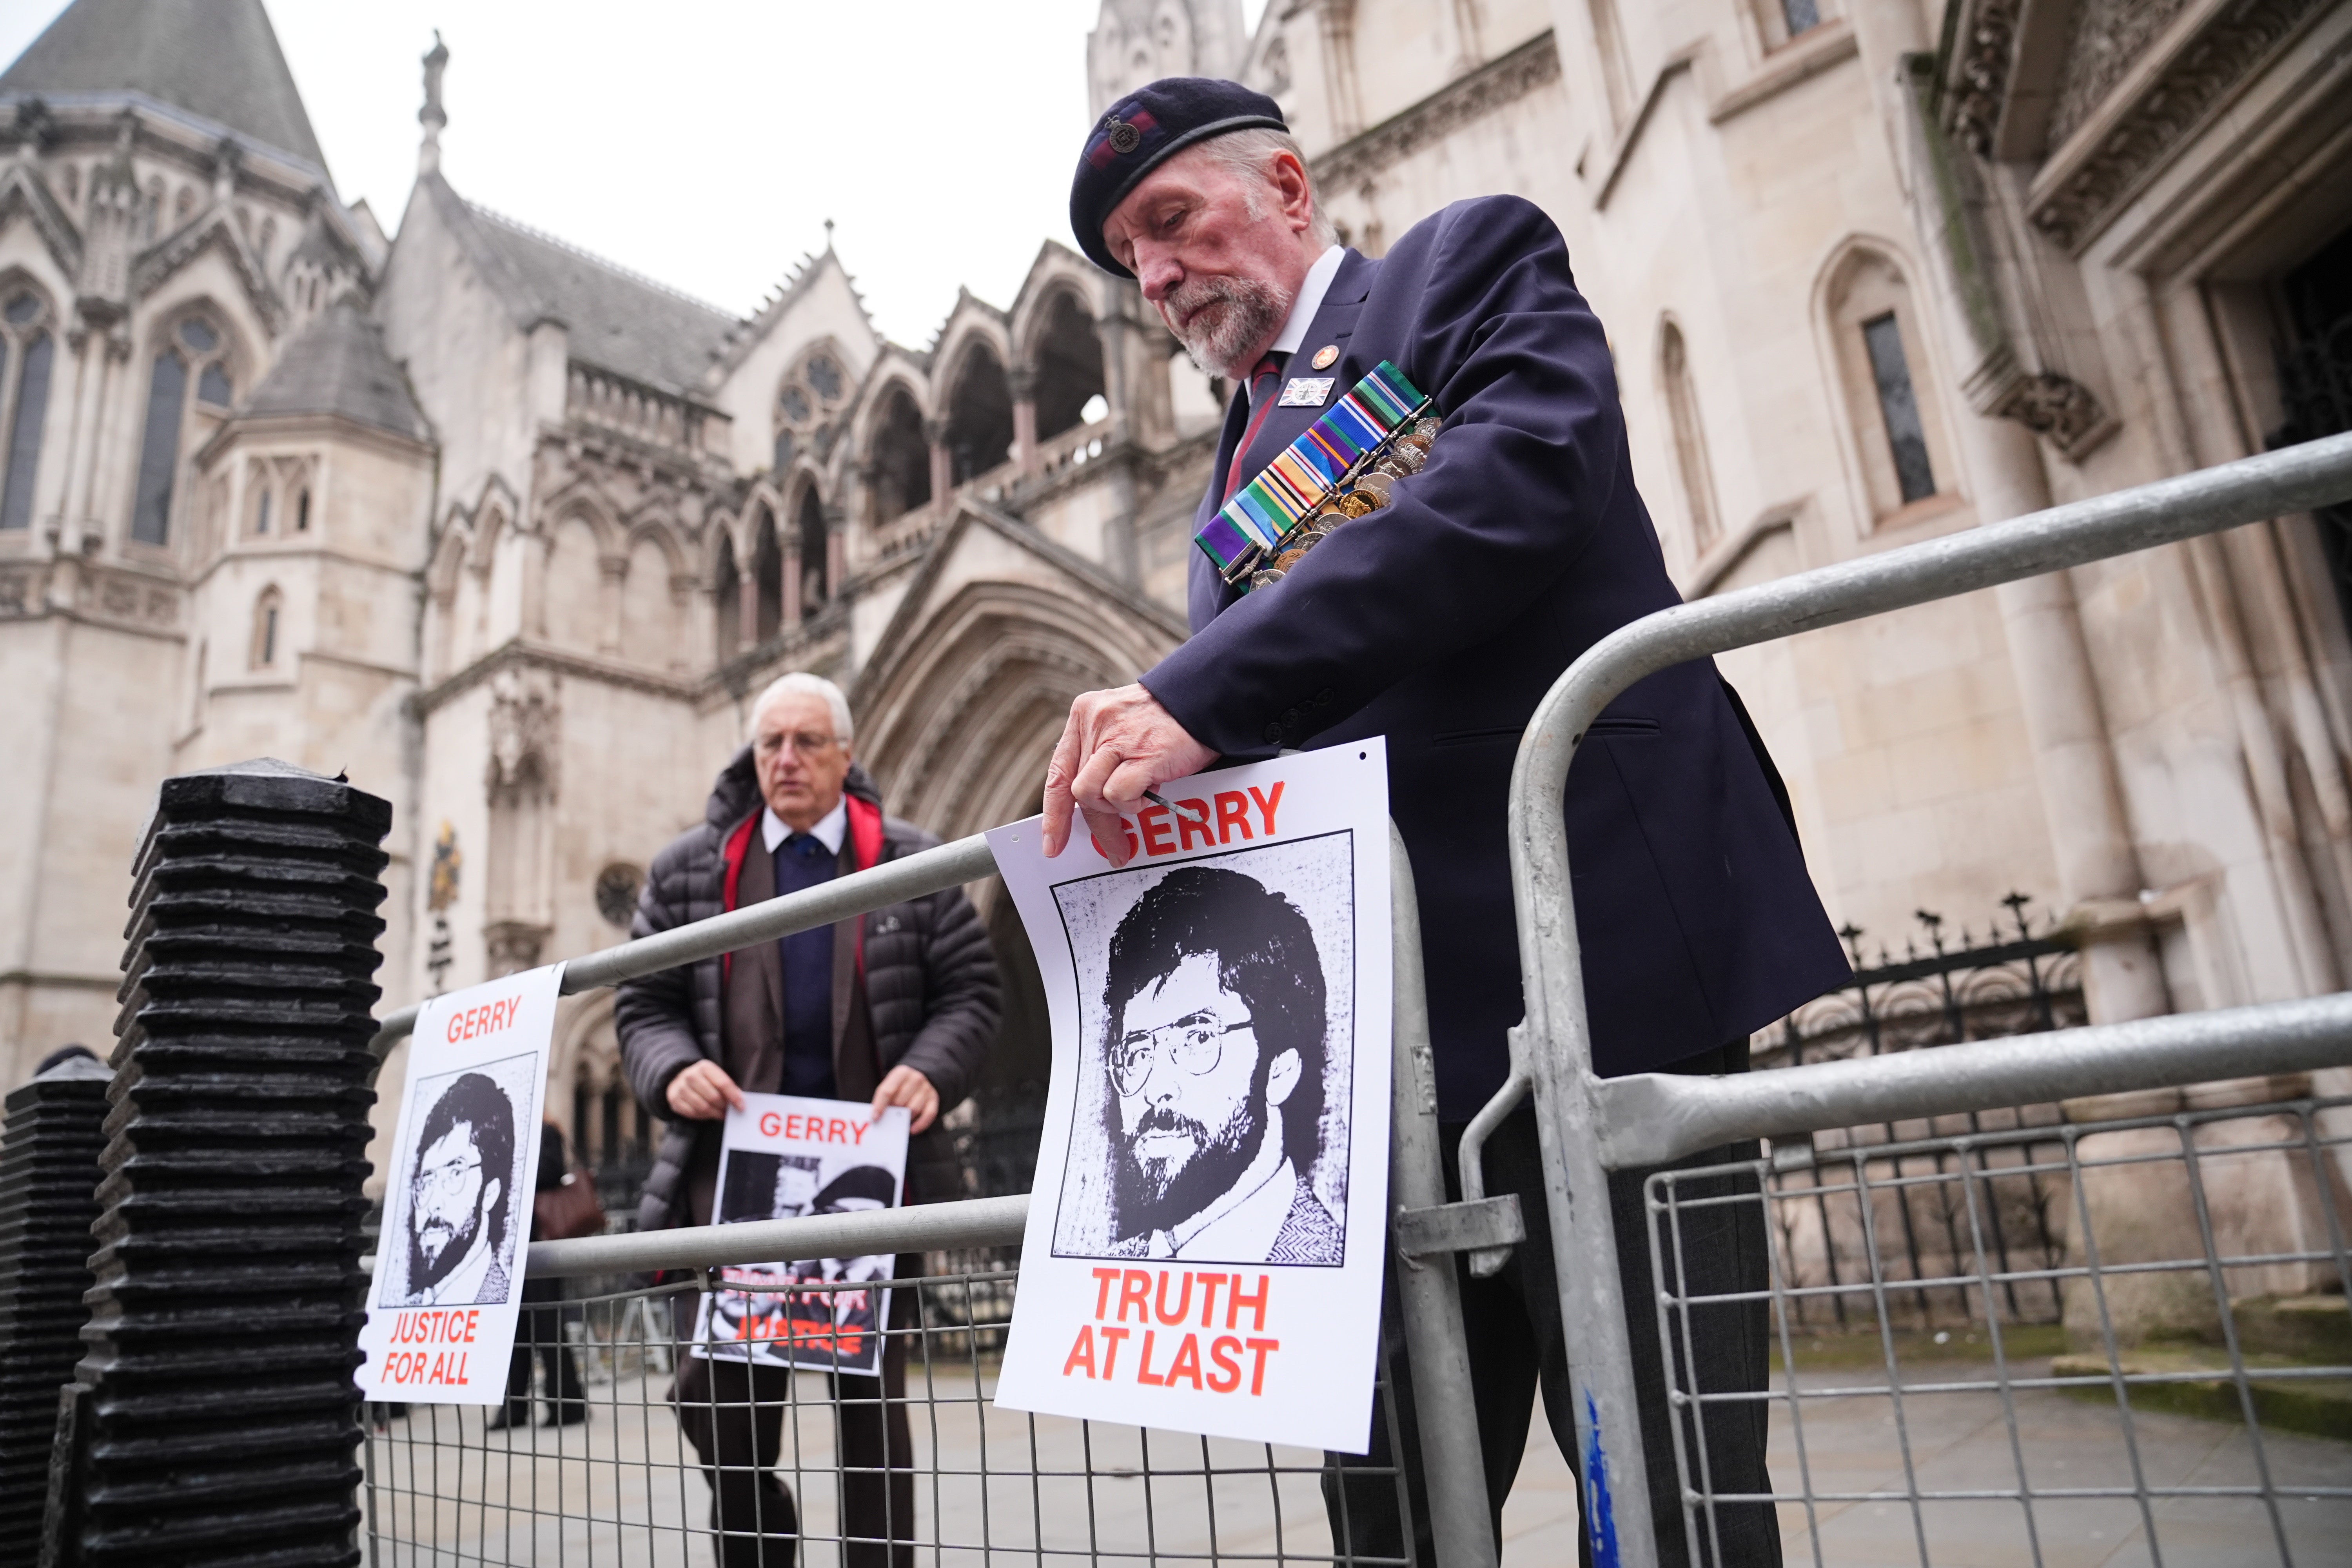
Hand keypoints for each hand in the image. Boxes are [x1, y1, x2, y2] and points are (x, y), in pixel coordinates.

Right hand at [665, 1060, 744, 1119]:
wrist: (679, 1078)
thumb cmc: (704, 1079)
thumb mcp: (716, 1076)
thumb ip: (728, 1086)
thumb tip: (740, 1102)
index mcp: (705, 1067)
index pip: (723, 1083)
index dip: (734, 1097)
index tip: (741, 1107)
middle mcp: (691, 1076)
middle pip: (714, 1097)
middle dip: (724, 1106)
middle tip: (728, 1110)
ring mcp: (681, 1088)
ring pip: (703, 1107)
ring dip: (715, 1113)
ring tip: (721, 1114)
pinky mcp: (675, 1100)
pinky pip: (693, 1113)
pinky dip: (704, 1116)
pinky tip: (709, 1114)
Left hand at [871, 1065, 939, 1133]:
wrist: (919, 1076)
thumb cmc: (901, 1084)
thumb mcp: (891, 1083)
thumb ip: (884, 1096)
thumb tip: (877, 1116)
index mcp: (902, 1073)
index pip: (887, 1091)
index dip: (880, 1106)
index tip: (875, 1118)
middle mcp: (916, 1079)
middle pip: (900, 1102)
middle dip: (892, 1112)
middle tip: (888, 1117)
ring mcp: (927, 1089)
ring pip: (913, 1109)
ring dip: (904, 1118)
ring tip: (899, 1121)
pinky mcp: (934, 1099)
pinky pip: (928, 1115)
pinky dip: (919, 1125)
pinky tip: (911, 1129)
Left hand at [1042, 683, 1216, 865]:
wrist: (1206, 697)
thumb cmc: (1167, 720)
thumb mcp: (1121, 728)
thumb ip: (1101, 758)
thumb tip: (1092, 805)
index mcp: (1085, 714)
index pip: (1058, 771)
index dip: (1054, 812)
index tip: (1053, 841)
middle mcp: (1095, 722)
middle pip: (1075, 790)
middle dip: (1095, 825)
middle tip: (1114, 847)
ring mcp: (1117, 737)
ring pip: (1090, 794)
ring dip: (1115, 809)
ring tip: (1139, 802)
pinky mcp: (1142, 753)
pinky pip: (1119, 794)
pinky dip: (1133, 803)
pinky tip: (1151, 793)